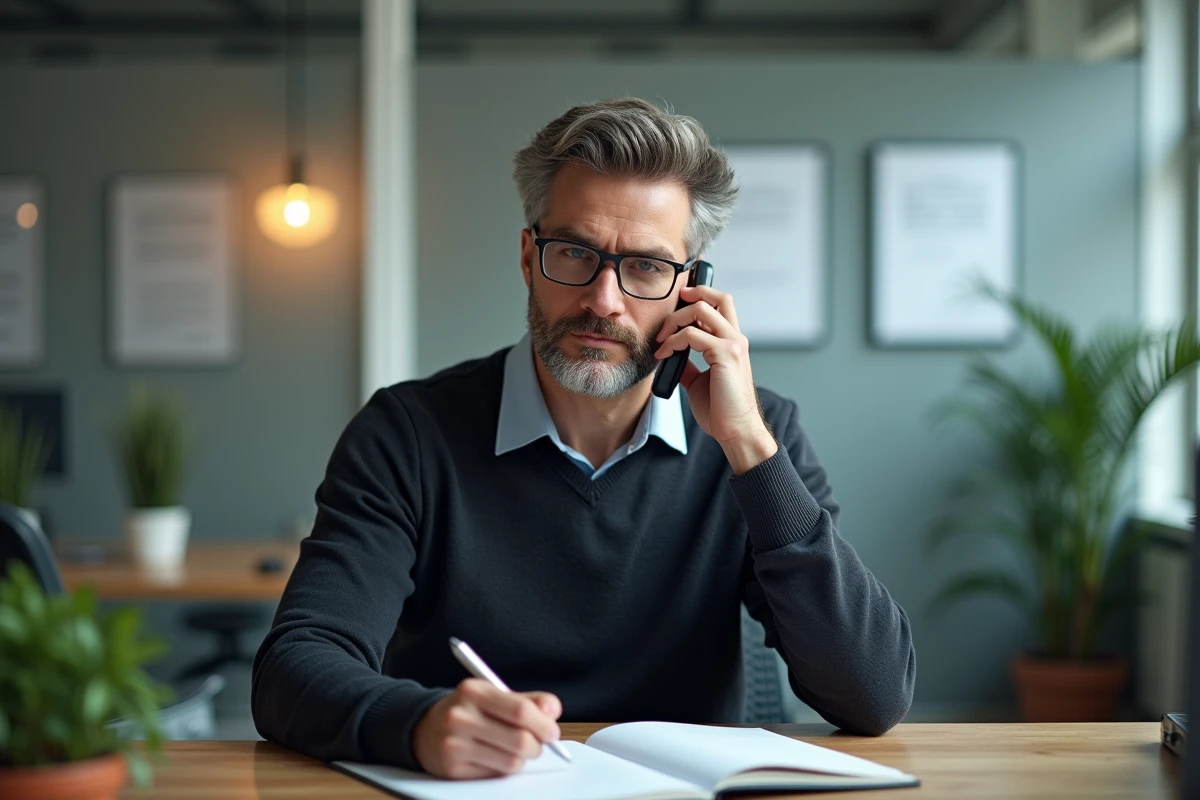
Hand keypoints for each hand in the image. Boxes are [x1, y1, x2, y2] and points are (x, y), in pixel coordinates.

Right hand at [412, 678, 562, 778]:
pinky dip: (503, 768)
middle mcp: (460, 716)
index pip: (520, 710)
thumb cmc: (469, 711)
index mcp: (474, 690)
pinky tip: (494, 758)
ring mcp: (454, 744)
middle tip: (538, 744)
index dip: (543, 724)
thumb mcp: (493, 695)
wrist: (424, 729)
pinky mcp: (453, 769)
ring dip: (522, 759)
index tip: (552, 732)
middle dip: (537, 746)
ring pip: (512, 762)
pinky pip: (495, 775)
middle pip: (520, 740)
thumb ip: (527, 700)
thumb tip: (553, 709)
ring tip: (515, 750)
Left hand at [654, 285, 777, 473]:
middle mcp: (736, 338)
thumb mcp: (698, 380)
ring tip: (661, 340)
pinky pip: (692, 335)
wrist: (735, 430)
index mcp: (732, 342)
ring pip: (701, 309)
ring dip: (674, 321)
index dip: (700, 294)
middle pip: (716, 296)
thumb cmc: (720, 409)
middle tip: (665, 321)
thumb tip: (670, 354)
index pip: (721, 303)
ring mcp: (733, 344)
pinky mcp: (726, 355)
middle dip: (687, 297)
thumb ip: (688, 363)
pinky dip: (673, 341)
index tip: (677, 301)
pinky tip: (664, 355)